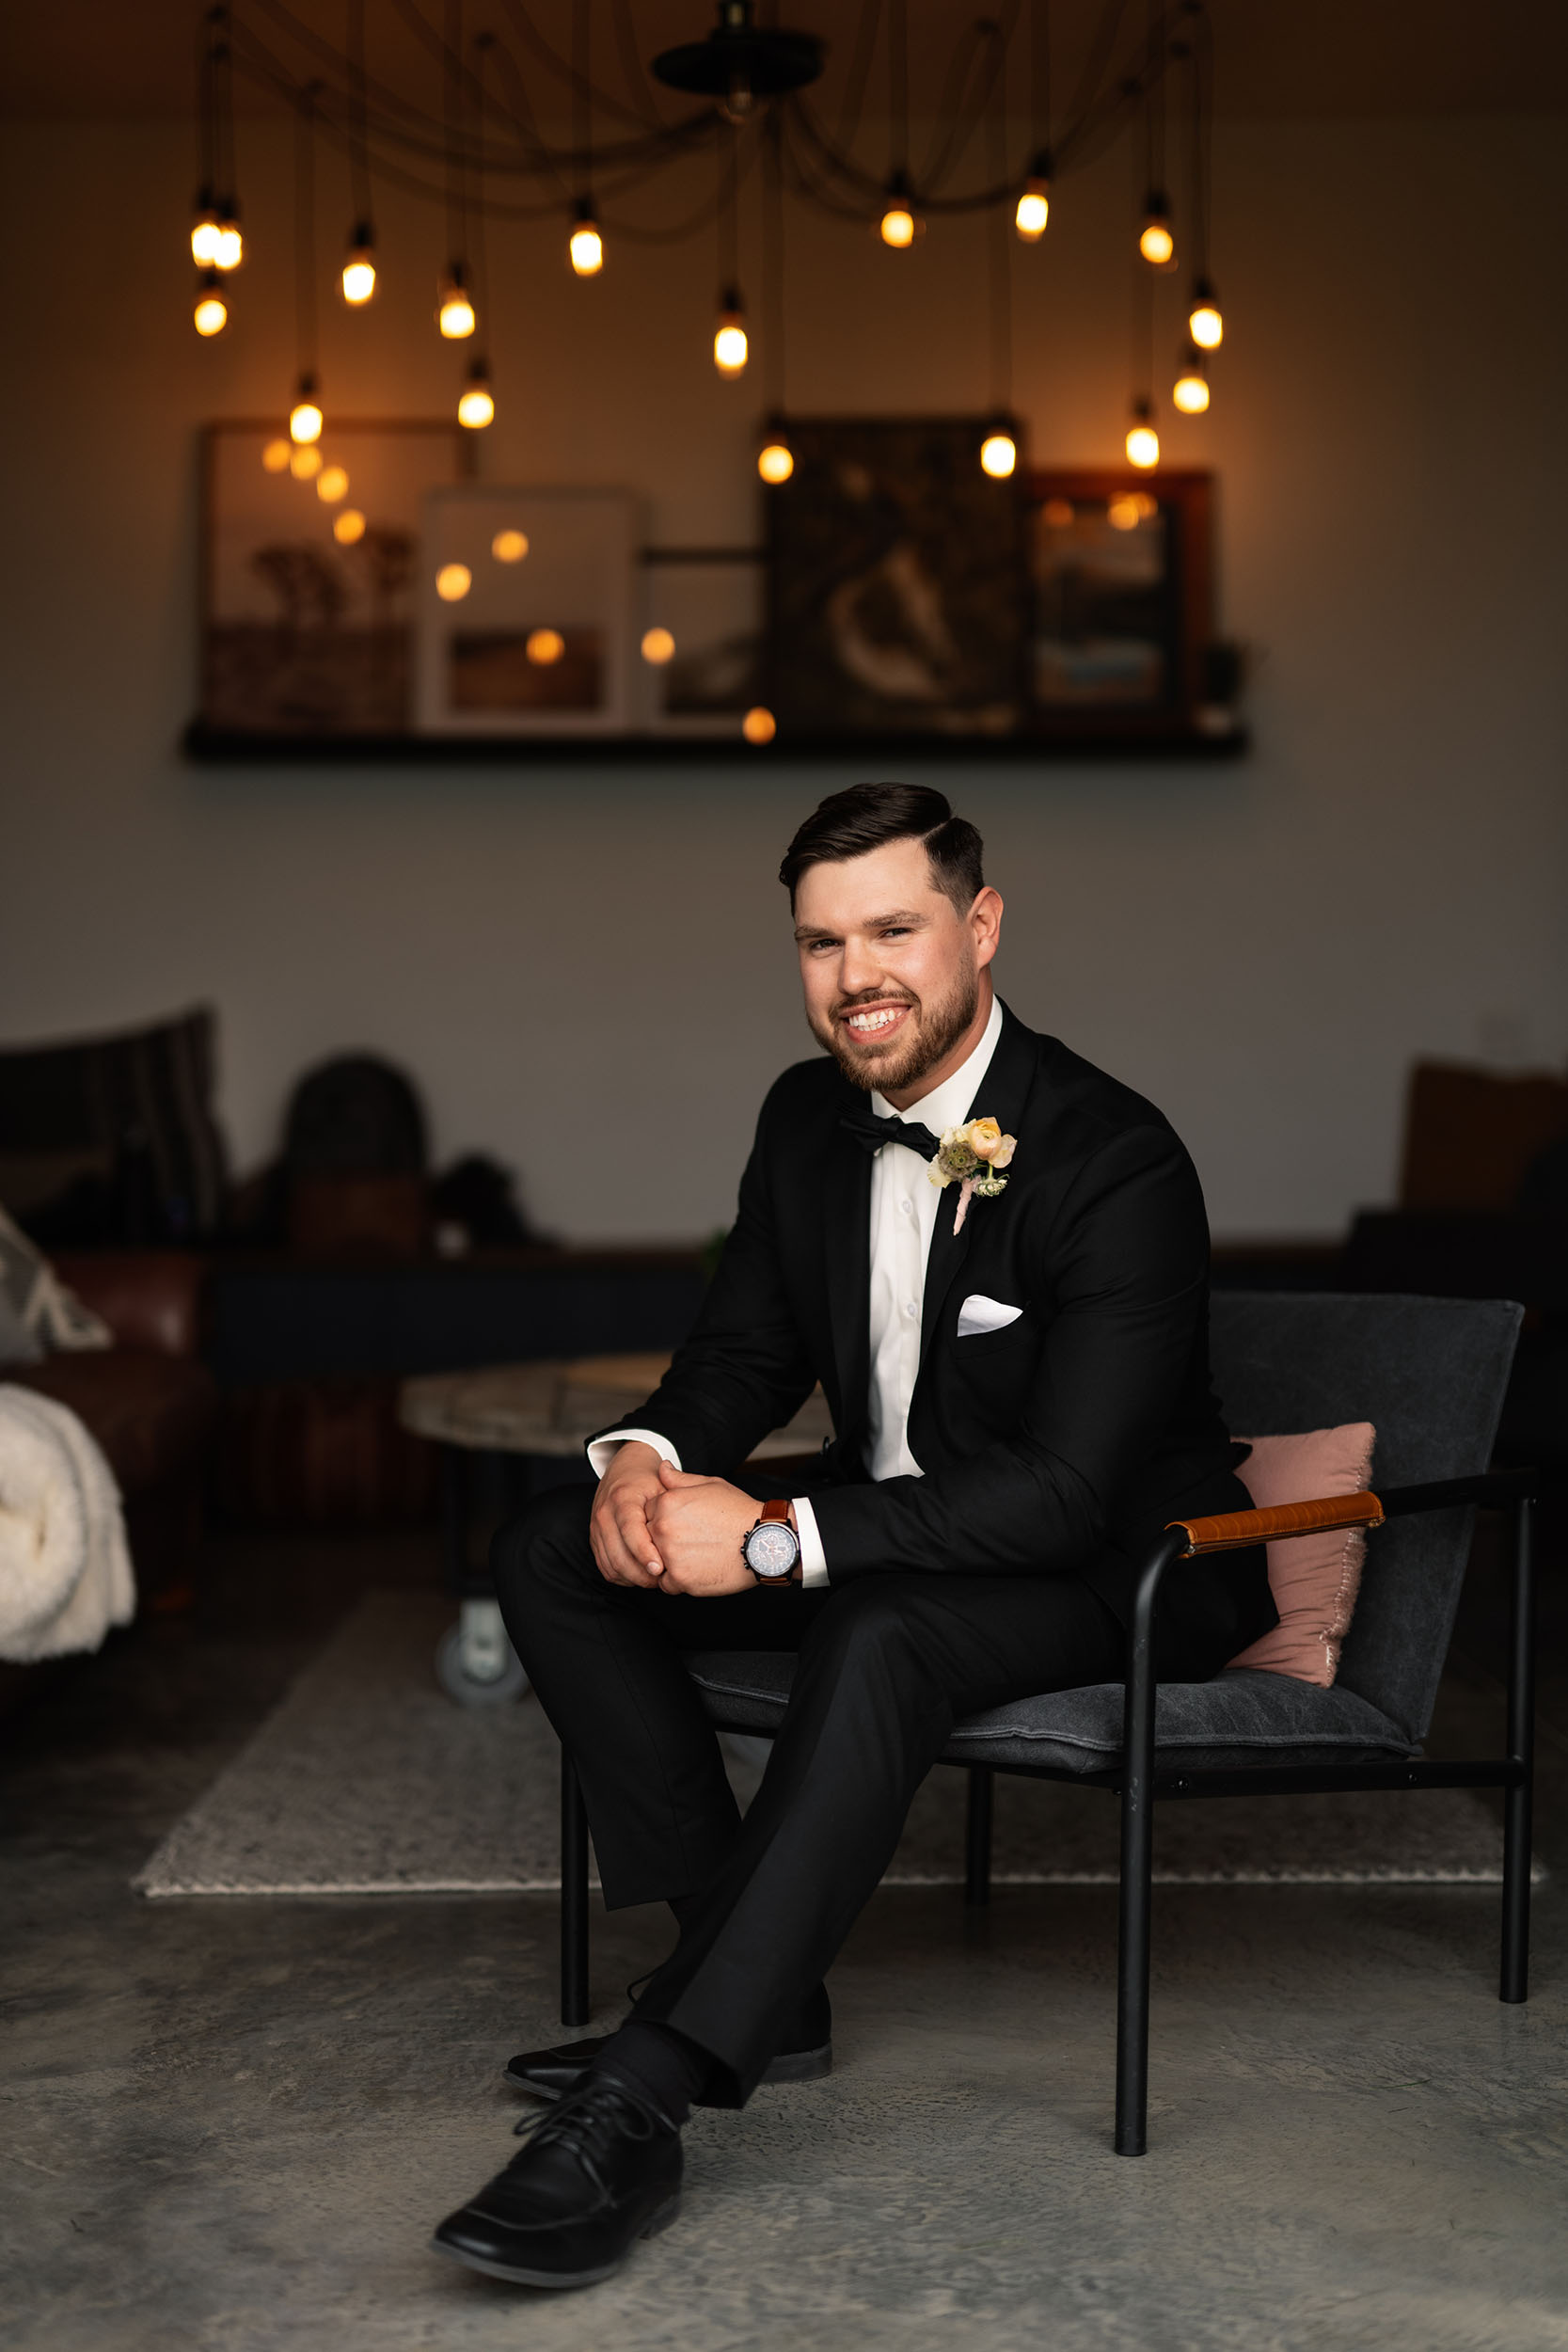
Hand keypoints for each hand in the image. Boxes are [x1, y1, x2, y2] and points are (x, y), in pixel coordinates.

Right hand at [589, 1441, 668, 1588]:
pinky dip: (622, 1576)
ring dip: (633, 1578)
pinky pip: (605, 1566)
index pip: (630, 1530)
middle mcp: (604, 1513)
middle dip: (641, 1573)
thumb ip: (672, 1506)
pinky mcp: (595, 1538)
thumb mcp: (664, 1484)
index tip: (660, 1568)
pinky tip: (640, 1575)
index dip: (644, 1552)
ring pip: (611, 1565)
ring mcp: (596, 1528)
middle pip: (618, 1555)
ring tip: (655, 1579)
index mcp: (623, 1498)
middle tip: (663, 1580)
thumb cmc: (648, 1479)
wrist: (624, 1468)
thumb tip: (683, 1532)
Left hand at [648, 1462, 784, 1596]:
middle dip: (663, 1541)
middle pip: (648, 1538)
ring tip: (694, 1556)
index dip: (665, 1519)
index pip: (648, 1513)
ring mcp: (670, 1555)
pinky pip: (666, 1584)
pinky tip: (698, 1570)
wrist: (764, 1542)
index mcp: (668, 1502)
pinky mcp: (680, 1579)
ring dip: (668, 1562)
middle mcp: (663, 1527)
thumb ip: (680, 1479)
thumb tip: (661, 1468)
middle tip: (690, 1542)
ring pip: (654, 1562)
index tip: (683, 1525)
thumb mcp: (711, 1485)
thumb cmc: (739, 1512)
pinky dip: (678, 1581)